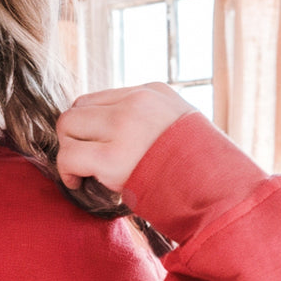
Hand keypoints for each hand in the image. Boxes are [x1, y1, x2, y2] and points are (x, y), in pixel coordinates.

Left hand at [56, 83, 195, 195]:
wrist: (214, 188)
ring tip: (83, 173)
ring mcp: (123, 126)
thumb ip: (147, 122)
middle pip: (76, 109)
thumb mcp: (177, 127)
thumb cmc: (196, 167)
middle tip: (84, 163)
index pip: (97, 99)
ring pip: (67, 126)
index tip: (94, 149)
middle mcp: (135, 102)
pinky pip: (69, 156)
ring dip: (68, 153)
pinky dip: (66, 172)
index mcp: (151, 92)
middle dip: (73, 138)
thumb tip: (115, 135)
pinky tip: (78, 183)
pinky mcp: (112, 157)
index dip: (88, 127)